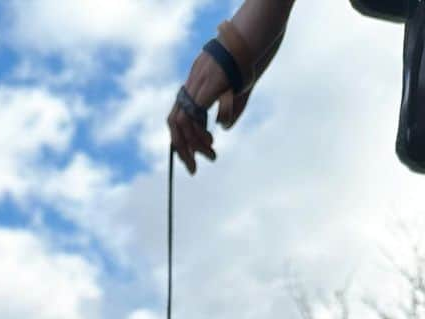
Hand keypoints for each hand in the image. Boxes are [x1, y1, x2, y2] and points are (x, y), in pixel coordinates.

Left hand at [167, 51, 252, 174]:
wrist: (250, 43)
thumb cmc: (244, 66)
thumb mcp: (236, 94)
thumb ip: (229, 111)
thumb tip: (223, 127)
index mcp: (194, 88)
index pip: (180, 119)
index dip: (183, 141)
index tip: (192, 159)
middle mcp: (191, 87)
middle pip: (174, 124)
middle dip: (182, 149)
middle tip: (193, 168)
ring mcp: (196, 86)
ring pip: (181, 124)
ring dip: (193, 145)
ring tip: (210, 156)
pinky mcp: (205, 87)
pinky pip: (192, 116)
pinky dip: (198, 134)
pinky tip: (211, 142)